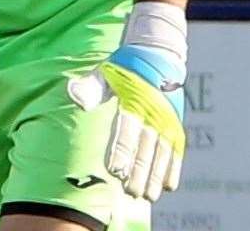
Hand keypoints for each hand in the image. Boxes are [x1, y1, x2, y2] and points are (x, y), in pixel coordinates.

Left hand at [68, 43, 185, 201]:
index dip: (121, 151)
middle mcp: (152, 113)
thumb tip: (72, 93)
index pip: (126, 130)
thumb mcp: (105, 73)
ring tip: (148, 195)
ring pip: (162, 153)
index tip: (115, 170)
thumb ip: (90, 86)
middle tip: (131, 191)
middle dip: (138, 170)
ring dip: (156, 175)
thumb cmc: (123, 68)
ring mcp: (166, 120)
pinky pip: (176, 150)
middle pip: (145, 147)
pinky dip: (173, 168)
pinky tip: (169, 186)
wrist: (157, 54)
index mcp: (133, 101)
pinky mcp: (175, 125)